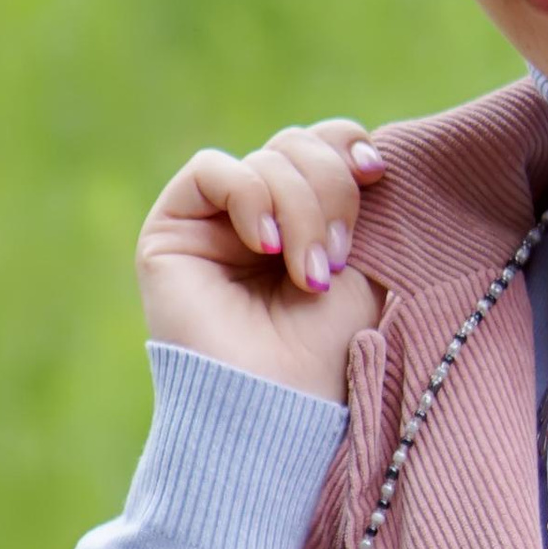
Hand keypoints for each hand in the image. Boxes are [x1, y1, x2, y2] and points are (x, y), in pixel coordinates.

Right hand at [137, 119, 386, 396]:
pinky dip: (250, 197)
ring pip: (267, 158)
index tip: (376, 174)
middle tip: (336, 261)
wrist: (276, 404)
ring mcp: (213, 220)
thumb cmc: (324, 349)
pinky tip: (264, 246)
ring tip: (307, 275)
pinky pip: (213, 169)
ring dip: (301, 210)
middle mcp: (257, 214)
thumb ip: (356, 199)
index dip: (347, 146)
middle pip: (298, 145)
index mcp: (302, 219)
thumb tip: (361, 146)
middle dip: (330, 193)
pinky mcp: (171, 229)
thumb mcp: (361, 263)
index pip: (322, 144)